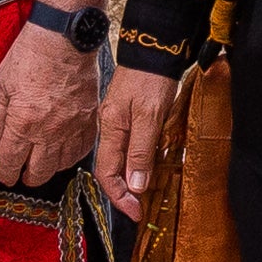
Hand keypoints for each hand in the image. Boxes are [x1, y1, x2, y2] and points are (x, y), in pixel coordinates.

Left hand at [0, 20, 96, 188]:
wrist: (64, 37)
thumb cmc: (31, 55)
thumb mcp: (2, 86)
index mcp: (23, 123)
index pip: (11, 162)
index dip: (6, 173)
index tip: (5, 176)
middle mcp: (50, 130)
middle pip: (38, 171)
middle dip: (27, 177)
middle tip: (22, 175)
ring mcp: (73, 126)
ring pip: (61, 164)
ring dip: (49, 169)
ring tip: (42, 164)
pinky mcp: (90, 119)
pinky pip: (83, 149)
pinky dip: (72, 156)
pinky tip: (64, 153)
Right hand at [95, 65, 173, 218]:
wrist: (154, 48)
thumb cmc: (152, 78)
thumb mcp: (150, 115)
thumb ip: (141, 150)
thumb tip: (135, 185)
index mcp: (110, 128)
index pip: (107, 173)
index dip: (120, 197)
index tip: (136, 213)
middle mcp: (109, 127)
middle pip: (111, 170)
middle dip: (124, 194)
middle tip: (142, 210)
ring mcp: (118, 122)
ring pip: (120, 160)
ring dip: (131, 181)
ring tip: (146, 196)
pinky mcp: (128, 117)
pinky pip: (128, 148)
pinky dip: (137, 164)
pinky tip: (148, 169)